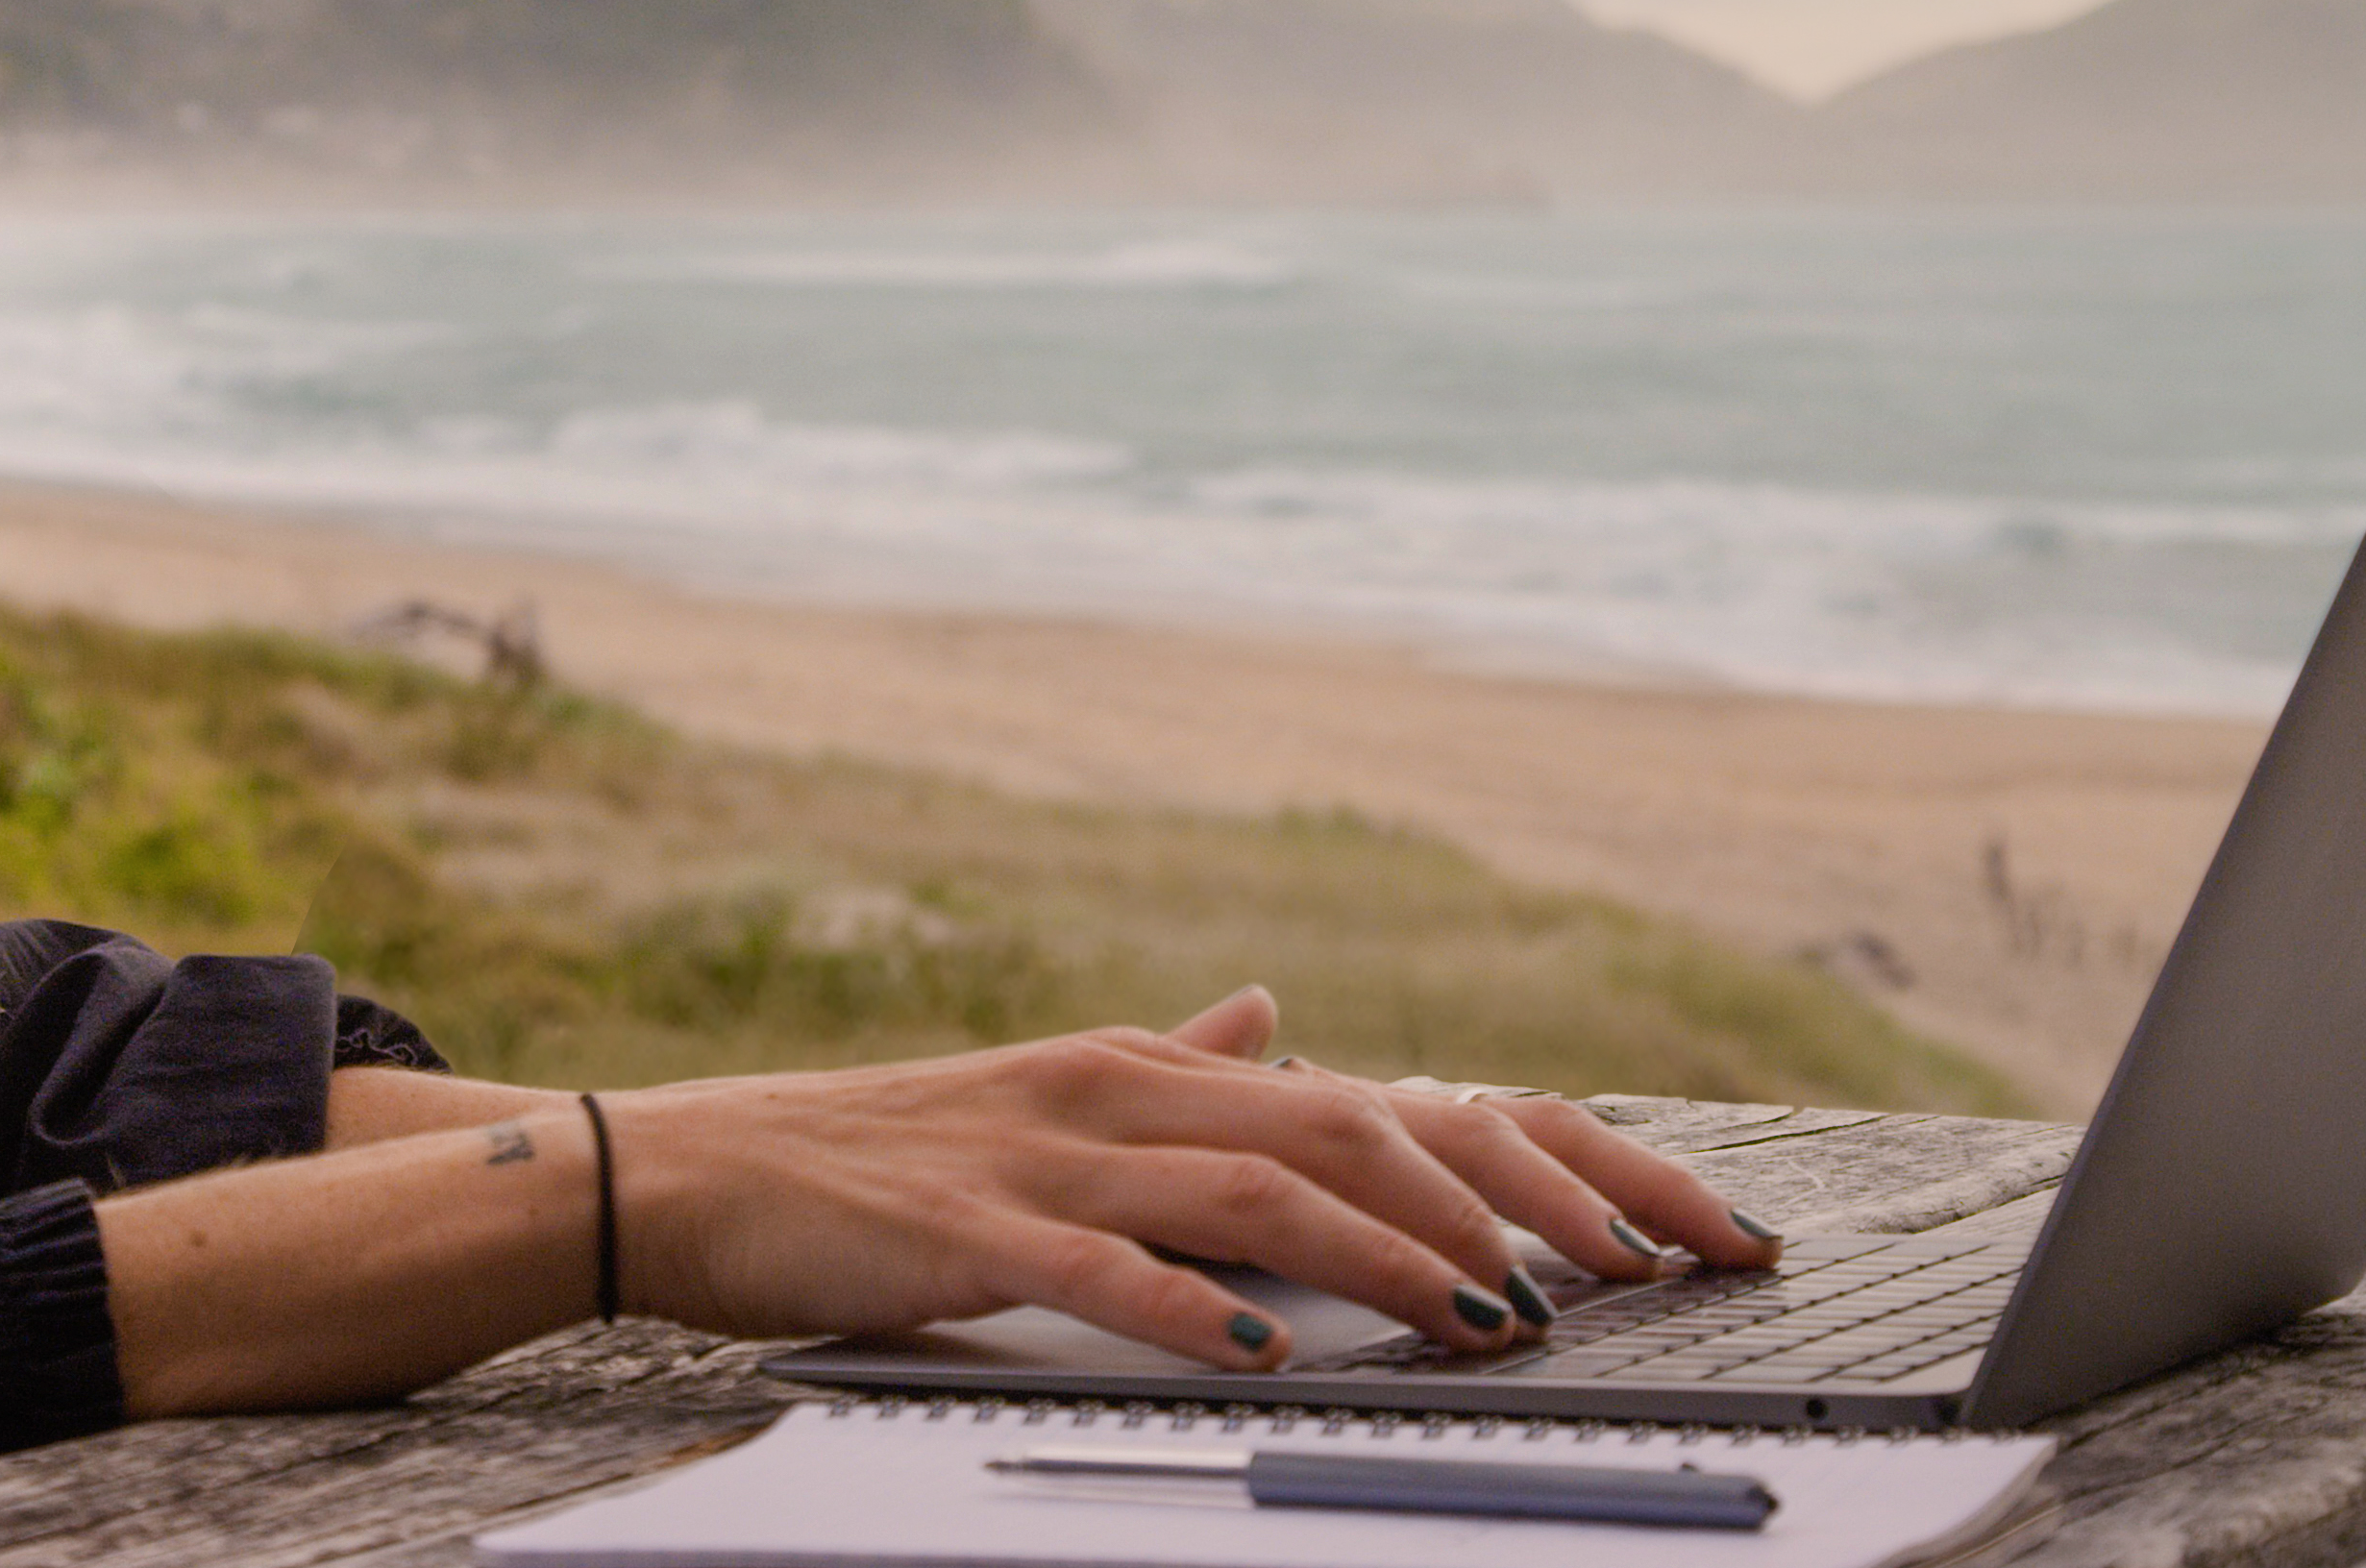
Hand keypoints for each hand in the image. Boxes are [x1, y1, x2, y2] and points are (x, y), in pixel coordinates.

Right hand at [605, 986, 1773, 1375]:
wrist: (692, 1167)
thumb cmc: (877, 1156)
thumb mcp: (1055, 1093)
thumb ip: (1177, 1066)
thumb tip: (1273, 1011)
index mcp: (1161, 1069)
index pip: (1398, 1100)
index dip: (1546, 1161)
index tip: (1674, 1227)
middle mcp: (1127, 1092)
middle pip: (1363, 1125)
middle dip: (1514, 1203)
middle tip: (1633, 1278)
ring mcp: (1049, 1156)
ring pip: (1258, 1189)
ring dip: (1392, 1257)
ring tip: (1498, 1321)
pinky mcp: (968, 1230)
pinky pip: (1098, 1267)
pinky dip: (1188, 1308)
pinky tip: (1262, 1353)